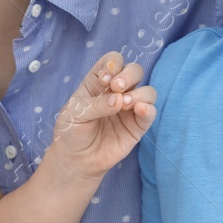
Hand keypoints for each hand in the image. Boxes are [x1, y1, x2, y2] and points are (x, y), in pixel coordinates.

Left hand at [45, 52, 156, 182]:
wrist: (76, 160)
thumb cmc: (71, 132)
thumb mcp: (74, 113)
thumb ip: (96, 104)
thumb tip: (119, 100)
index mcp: (98, 82)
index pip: (113, 62)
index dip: (113, 64)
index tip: (105, 78)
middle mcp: (116, 92)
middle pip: (134, 71)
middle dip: (128, 75)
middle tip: (117, 87)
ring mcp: (129, 108)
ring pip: (147, 91)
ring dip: (138, 93)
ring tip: (123, 104)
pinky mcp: (137, 126)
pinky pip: (150, 112)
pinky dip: (149, 108)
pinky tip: (140, 109)